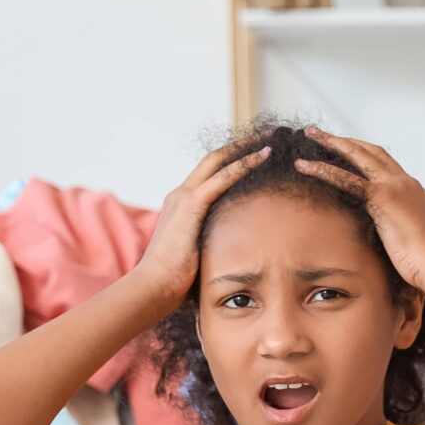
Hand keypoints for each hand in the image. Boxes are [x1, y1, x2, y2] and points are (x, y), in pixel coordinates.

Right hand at [129, 140, 271, 299]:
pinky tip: (263, 156)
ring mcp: (184, 197)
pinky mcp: (191, 205)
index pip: (209, 175)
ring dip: (245, 149)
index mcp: (181, 205)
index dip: (231, 162)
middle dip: (240, 146)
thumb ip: (210, 244)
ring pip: (218, 162)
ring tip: (271, 141)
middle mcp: (180, 194)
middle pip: (213, 160)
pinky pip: (222, 177)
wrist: (154, 285)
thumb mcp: (197, 254)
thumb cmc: (175, 280)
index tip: (254, 155)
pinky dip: (243, 164)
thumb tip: (230, 255)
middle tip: (267, 138)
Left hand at [297, 128, 424, 290]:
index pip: (386, 163)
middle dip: (345, 140)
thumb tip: (391, 236)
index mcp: (413, 191)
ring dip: (331, 143)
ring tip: (310, 136)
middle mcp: (405, 182)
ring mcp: (394, 186)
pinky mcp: (382, 197)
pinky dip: (323, 170)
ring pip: (358, 155)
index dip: (364, 153)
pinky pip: (346, 178)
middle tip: (321, 133)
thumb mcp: (414, 238)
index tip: (346, 149)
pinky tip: (305, 166)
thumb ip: (402, 228)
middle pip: (371, 151)